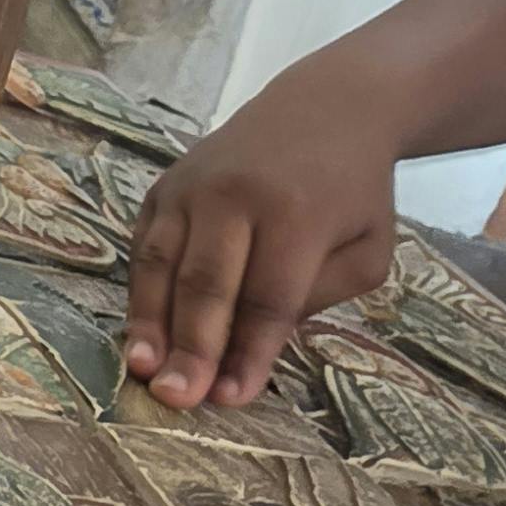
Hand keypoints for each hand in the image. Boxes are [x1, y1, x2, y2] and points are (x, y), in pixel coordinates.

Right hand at [121, 78, 398, 409]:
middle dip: (190, 346)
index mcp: (296, 213)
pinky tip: (140, 332)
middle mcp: (234, 194)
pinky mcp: (165, 185)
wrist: (326, 106)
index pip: (267, 298)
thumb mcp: (365, 251)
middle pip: (206, 283)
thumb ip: (314, 297)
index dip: (248, 353)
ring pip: (161, 263)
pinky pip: (145, 244)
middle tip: (176, 398)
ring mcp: (191, 185)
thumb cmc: (352, 191)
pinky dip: (141, 291)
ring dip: (150, 323)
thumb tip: (249, 345)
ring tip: (142, 370)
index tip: (232, 399)